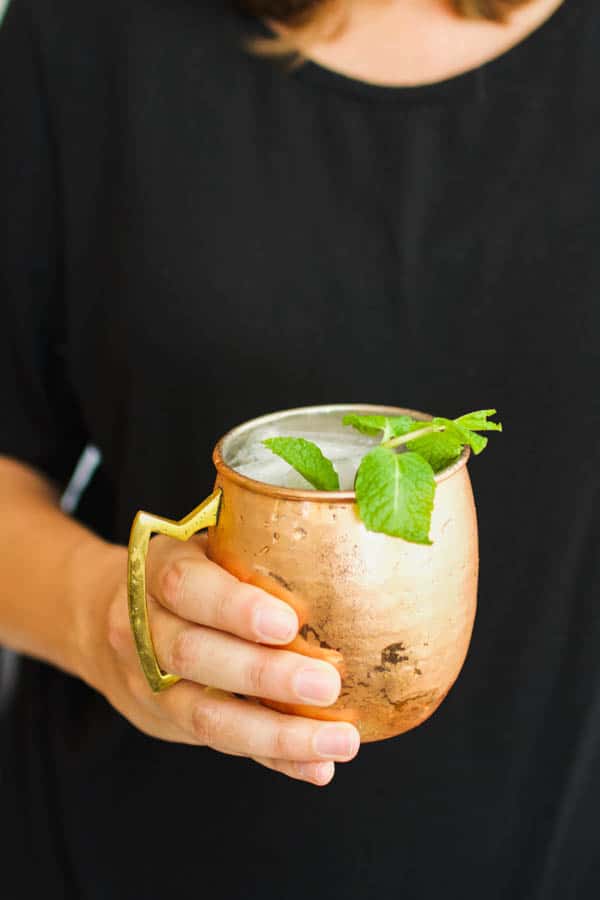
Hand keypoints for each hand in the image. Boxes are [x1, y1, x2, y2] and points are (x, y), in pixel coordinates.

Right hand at [89, 534, 359, 785]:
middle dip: (264, 675)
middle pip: (194, 655)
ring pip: (206, 716)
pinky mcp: (167, 722)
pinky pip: (223, 746)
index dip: (234, 606)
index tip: (288, 622)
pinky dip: (273, 759)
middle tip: (326, 685)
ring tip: (339, 741)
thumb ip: (252, 556)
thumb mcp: (205, 548)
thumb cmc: (185, 576)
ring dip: (278, 734)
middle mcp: (142, 628)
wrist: (105, 617)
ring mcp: (149, 683)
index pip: (185, 586)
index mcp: (156, 570)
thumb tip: (346, 562)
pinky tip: (316, 766)